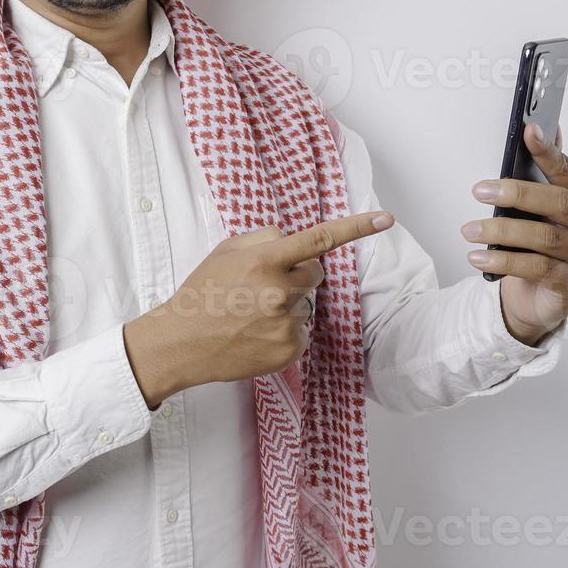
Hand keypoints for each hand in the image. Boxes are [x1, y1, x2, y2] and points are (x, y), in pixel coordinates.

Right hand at [122, 210, 394, 408]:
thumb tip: (293, 241)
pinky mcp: (290, 349)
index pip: (319, 239)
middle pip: (315, 273)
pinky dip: (285, 330)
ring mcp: (287, 323)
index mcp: (265, 260)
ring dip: (288, 305)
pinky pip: (302, 331)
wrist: (181, 342)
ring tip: (251, 314)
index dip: (356, 227)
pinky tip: (256, 333)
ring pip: (306, 304)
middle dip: (296, 275)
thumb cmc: (202, 292)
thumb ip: (264, 239)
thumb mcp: (227, 251)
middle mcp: (280, 291)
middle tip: (262, 287)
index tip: (386, 219)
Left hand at [461, 123, 567, 345]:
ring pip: (545, 238)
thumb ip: (544, 173)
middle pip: (561, 203)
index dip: (549, 152)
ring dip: (502, 232)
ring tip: (469, 230)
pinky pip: (536, 269)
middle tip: (480, 191)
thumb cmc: (543, 241)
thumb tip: (538, 128)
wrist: (544, 295)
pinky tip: (479, 257)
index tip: (529, 132)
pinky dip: (504, 261)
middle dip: (518, 193)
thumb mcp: (543, 207)